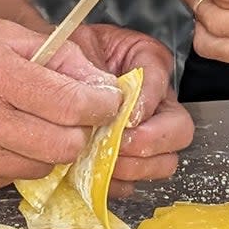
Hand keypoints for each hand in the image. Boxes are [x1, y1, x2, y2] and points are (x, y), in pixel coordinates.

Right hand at [0, 16, 123, 198]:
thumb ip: (54, 55)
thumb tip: (102, 84)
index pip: (72, 106)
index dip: (102, 106)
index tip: (107, 102)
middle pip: (64, 146)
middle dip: (77, 130)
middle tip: (70, 114)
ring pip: (39, 169)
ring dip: (43, 148)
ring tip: (21, 121)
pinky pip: (4, 181)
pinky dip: (9, 161)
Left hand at [69, 22, 193, 180]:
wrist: (49, 73)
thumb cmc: (66, 57)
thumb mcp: (77, 45)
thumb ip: (91, 64)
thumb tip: (109, 97)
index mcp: (149, 62)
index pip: (161, 80)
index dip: (146, 103)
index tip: (125, 115)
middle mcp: (156, 101)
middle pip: (179, 129)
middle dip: (149, 141)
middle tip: (118, 142)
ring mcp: (147, 134)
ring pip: (164, 161)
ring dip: (134, 166)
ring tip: (103, 159)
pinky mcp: (127, 160)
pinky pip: (135, 182)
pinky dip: (115, 182)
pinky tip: (92, 171)